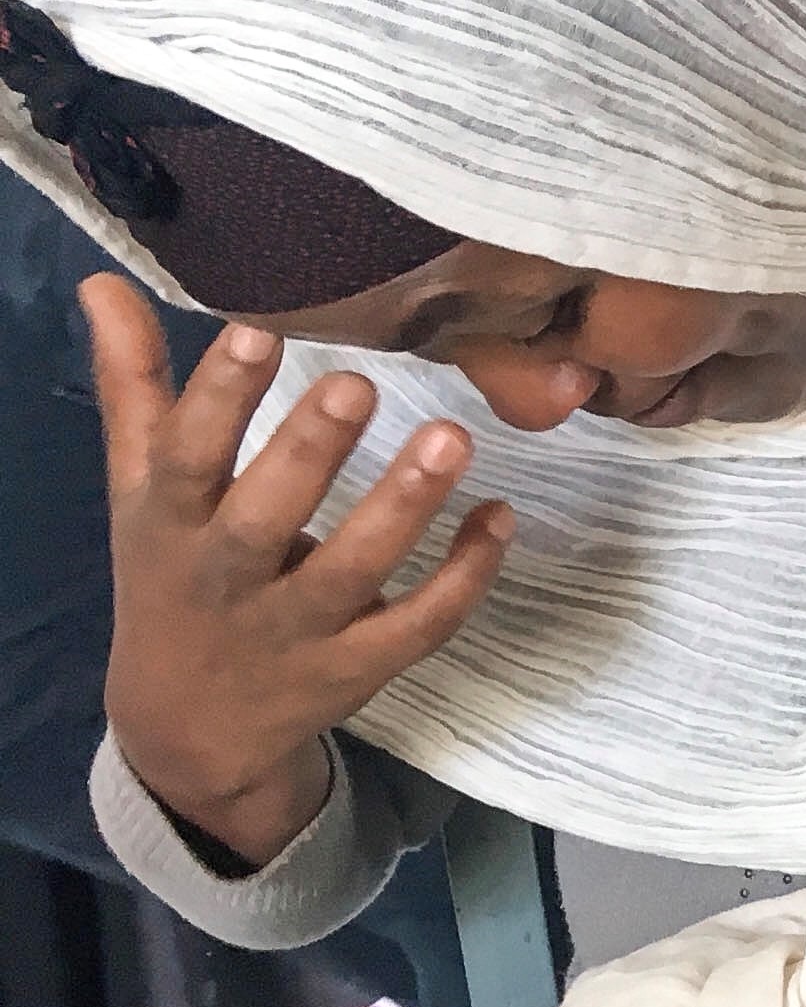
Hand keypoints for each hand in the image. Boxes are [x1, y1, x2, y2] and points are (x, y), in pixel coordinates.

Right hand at [92, 276, 510, 863]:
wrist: (189, 727)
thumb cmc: (171, 575)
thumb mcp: (139, 488)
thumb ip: (135, 386)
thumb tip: (105, 279)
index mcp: (172, 524)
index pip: (186, 459)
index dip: (217, 400)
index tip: (255, 331)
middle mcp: (230, 579)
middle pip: (267, 520)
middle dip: (310, 453)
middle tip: (358, 383)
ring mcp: (299, 631)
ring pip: (356, 573)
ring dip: (406, 507)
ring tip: (454, 436)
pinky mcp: (360, 668)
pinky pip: (419, 625)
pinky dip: (465, 577)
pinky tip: (500, 517)